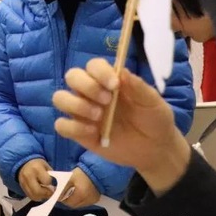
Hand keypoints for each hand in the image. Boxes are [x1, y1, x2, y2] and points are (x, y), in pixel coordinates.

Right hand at [18, 158, 53, 201]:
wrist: (24, 163)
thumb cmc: (38, 165)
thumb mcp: (46, 167)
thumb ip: (51, 176)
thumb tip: (55, 189)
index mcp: (36, 168)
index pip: (46, 181)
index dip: (50, 183)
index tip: (52, 183)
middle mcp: (28, 175)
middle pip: (38, 191)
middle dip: (46, 194)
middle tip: (50, 192)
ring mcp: (23, 182)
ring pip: (34, 196)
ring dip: (41, 196)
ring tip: (45, 192)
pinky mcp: (22, 187)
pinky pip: (30, 196)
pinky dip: (36, 196)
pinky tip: (39, 193)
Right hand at [53, 58, 190, 194]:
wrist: (155, 150)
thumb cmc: (154, 120)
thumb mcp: (153, 103)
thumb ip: (138, 87)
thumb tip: (122, 71)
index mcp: (108, 81)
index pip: (93, 65)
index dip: (100, 71)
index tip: (115, 85)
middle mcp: (90, 92)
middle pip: (72, 76)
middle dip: (86, 86)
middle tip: (106, 100)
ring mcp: (82, 112)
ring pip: (60, 98)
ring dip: (76, 105)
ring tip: (98, 116)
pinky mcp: (77, 132)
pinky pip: (61, 125)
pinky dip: (73, 127)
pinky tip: (92, 133)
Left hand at [60, 167, 99, 208]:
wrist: (96, 171)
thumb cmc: (82, 174)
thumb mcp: (70, 179)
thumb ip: (63, 188)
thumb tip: (58, 196)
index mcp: (81, 195)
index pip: (70, 203)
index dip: (63, 200)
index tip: (60, 195)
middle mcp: (88, 200)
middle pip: (75, 205)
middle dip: (69, 201)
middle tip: (65, 194)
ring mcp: (93, 200)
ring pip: (80, 204)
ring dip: (75, 201)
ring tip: (72, 193)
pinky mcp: (96, 199)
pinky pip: (86, 202)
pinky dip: (81, 199)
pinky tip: (79, 193)